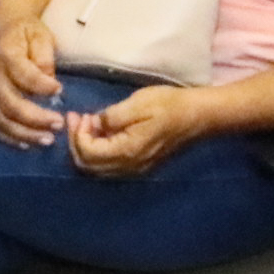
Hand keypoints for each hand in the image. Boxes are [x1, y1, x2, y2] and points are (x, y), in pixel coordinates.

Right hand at [0, 16, 67, 147]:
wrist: (2, 27)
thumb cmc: (26, 32)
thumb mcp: (40, 36)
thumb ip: (44, 57)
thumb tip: (48, 79)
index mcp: (5, 54)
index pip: (23, 75)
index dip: (42, 86)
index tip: (61, 90)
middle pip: (10, 104)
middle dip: (36, 118)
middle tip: (59, 124)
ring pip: (0, 119)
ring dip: (24, 133)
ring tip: (47, 139)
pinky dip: (8, 137)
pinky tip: (26, 143)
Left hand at [65, 86, 213, 176]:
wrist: (197, 116)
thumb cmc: (169, 105)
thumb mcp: (137, 103)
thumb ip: (111, 116)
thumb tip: (95, 123)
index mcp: (127, 151)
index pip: (88, 153)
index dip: (78, 134)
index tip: (81, 114)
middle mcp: (128, 167)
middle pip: (88, 166)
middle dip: (77, 142)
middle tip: (78, 118)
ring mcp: (134, 169)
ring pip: (97, 168)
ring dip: (86, 147)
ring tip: (88, 123)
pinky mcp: (139, 165)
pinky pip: (109, 166)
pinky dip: (99, 151)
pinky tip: (103, 133)